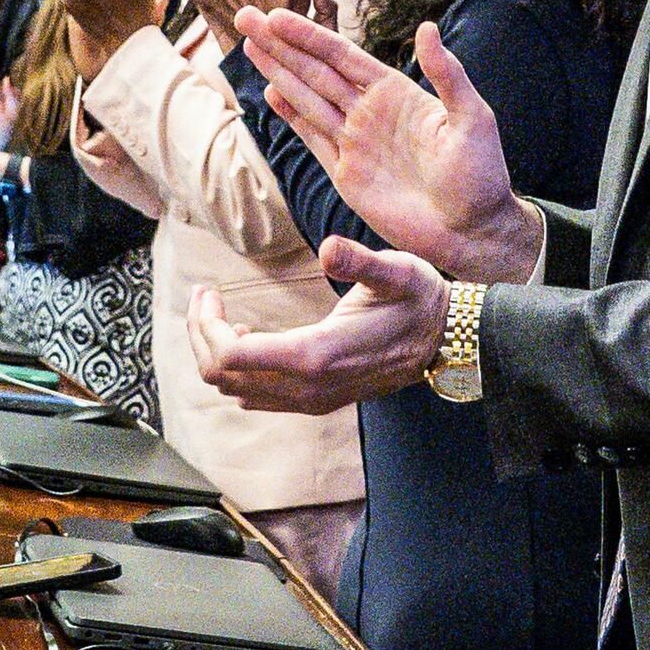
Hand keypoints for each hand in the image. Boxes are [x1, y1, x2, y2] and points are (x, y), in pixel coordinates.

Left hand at [196, 240, 446, 414]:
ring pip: (236, 391)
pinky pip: (257, 397)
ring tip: (223, 316)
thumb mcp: (396, 271)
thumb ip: (360, 261)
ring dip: (218, 354)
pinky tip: (251, 338)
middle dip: (203, 336)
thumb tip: (329, 247)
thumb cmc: (418, 300)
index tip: (209, 291)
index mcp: (317, 356)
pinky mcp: (316, 402)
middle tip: (207, 298)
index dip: (206, 325)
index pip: (230, 357)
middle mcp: (309, 388)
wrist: (446, 341)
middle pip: (223, 377)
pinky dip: (240, 371)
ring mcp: (312, 400)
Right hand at [238, 10, 533, 280]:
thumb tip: (426, 28)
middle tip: (245, 17)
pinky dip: (291, 116)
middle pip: (315, 70)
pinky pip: (312, 138)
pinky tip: (271, 93)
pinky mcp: (346, 175)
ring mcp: (355, 142)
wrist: (472, 231)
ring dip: (278, 72)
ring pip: (307, 99)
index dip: (309, 36)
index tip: (277, 15)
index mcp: (396, 92)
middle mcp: (370, 111)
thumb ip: (447, 75)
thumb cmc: (481, 175)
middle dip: (280, 45)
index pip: (342, 55)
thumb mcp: (472, 118)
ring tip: (249, 45)